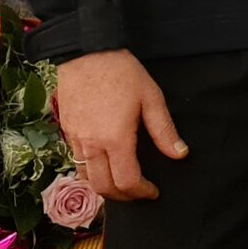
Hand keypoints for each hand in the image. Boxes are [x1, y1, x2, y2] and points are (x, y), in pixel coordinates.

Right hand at [53, 49, 187, 200]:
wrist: (86, 51)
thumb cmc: (121, 71)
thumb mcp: (151, 98)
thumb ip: (164, 130)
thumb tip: (179, 154)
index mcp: (115, 139)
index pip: (127, 182)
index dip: (142, 192)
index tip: (153, 191)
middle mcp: (92, 145)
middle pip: (104, 188)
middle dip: (123, 197)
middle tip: (139, 192)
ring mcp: (76, 139)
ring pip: (86, 179)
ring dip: (104, 187)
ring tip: (122, 182)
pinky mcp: (67, 131)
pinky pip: (76, 162)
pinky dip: (91, 172)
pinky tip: (105, 164)